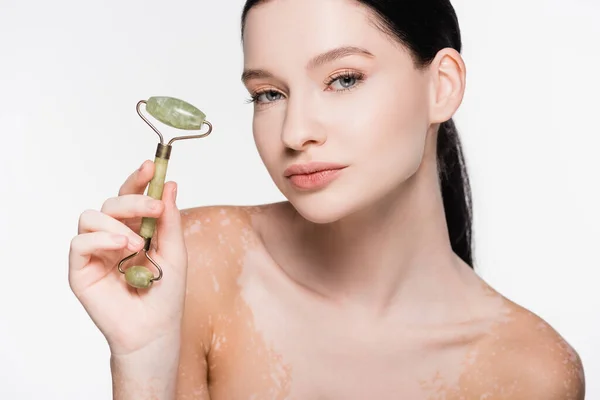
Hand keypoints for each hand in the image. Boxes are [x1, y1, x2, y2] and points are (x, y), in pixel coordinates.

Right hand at [69, 160, 187, 355]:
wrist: (154, 329)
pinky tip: (121, 248)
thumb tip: (171, 185)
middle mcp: (112, 236)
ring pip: (91, 216)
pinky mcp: (80, 268)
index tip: (152, 166)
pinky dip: (100, 239)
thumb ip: (169, 220)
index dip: (138, 179)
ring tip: (138, 244)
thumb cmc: (165, 293)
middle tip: (154, 208)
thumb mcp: (175, 252)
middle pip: (110, 202)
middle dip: (133, 199)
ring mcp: (95, 251)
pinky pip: (79, 242)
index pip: (130, 197)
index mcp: (135, 229)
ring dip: (117, 223)